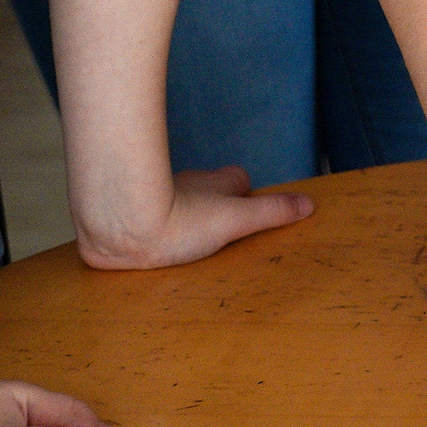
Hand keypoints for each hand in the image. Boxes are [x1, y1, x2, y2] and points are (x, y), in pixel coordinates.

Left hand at [76, 165, 312, 270]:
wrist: (118, 228)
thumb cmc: (177, 222)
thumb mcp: (236, 221)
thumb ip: (272, 212)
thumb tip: (308, 204)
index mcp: (215, 183)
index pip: (238, 180)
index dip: (245, 195)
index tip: (247, 214)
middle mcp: (186, 183)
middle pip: (206, 189)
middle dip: (211, 205)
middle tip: (215, 232)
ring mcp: (154, 196)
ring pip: (172, 200)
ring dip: (177, 214)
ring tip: (180, 244)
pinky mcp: (126, 216)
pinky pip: (142, 216)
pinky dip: (146, 226)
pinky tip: (146, 247)